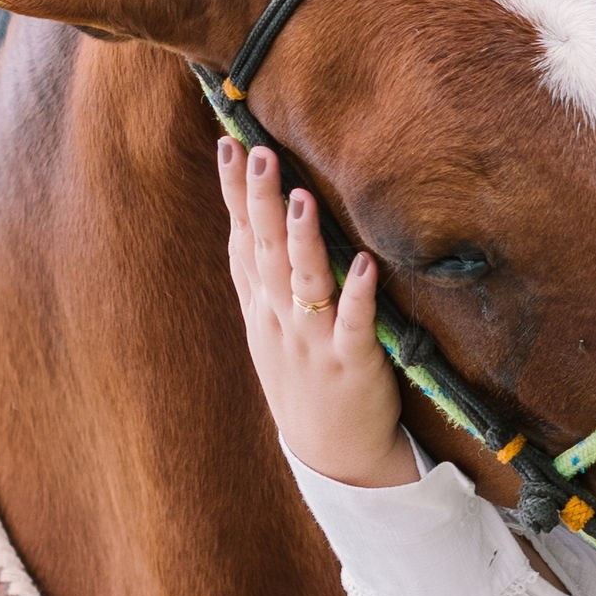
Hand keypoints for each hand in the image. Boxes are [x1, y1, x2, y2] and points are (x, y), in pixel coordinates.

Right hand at [218, 139, 415, 488]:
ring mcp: (315, 341)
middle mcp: (281, 317)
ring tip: (302, 196)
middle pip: (267, 251)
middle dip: (260, 201)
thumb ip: (261, 270)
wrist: (332, 453)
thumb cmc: (304, 375)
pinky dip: (359, 297)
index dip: (234, 192)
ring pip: (305, 284)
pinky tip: (367, 265)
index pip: (242, 237)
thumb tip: (248, 210)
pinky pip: (356, 326)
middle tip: (259, 151)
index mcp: (262, 304)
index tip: (228, 141)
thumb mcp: (269, 322)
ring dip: (304, 240)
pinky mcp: (354, 365)